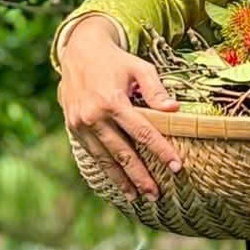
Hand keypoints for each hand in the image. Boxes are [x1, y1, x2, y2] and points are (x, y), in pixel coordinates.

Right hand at [57, 16, 181, 201]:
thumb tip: (175, 109)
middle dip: (141, 176)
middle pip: (123, 153)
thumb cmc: (116, 60)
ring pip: (105, 159)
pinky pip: (92, 154)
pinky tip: (117, 182)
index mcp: (113, 101)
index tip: (177, 167)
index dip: (161, 150)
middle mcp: (94, 116)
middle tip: (156, 194)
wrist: (79, 52)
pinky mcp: (73, 128)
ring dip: (121, 180)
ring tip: (138, 197)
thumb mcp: (139, 67)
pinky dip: (105, 169)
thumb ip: (156, 90)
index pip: (143, 132)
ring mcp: (81, 124)